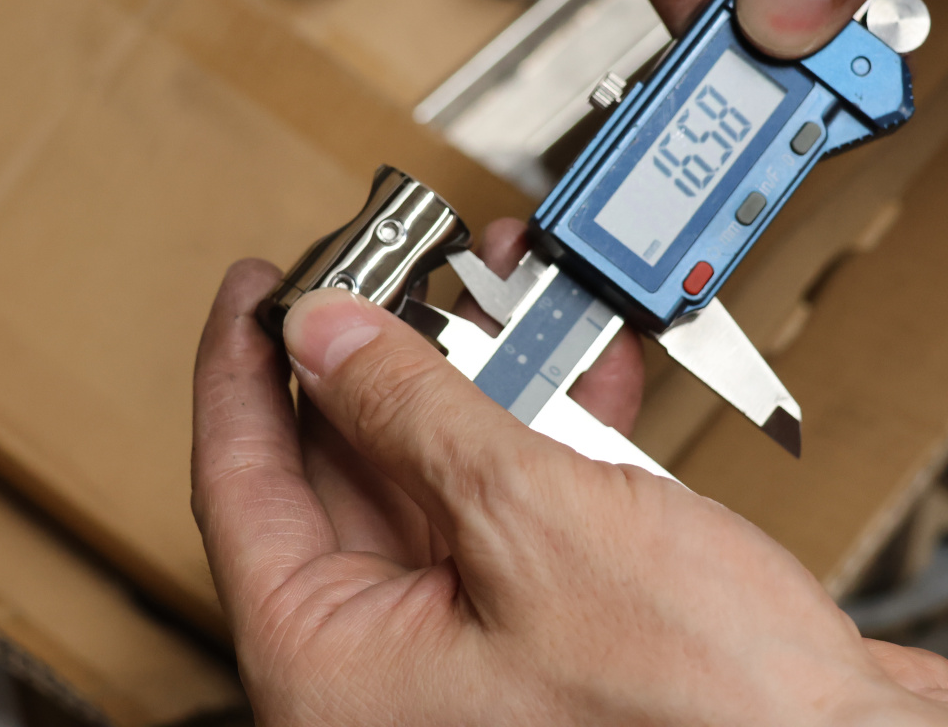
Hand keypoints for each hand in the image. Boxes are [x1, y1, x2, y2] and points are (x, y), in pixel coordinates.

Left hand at [191, 220, 947, 724]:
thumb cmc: (706, 710)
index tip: (254, 288)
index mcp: (338, 670)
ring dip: (480, 379)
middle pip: (348, 473)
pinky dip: (548, 429)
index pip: (242, 488)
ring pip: (445, 479)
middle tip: (401, 266)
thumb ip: (414, 413)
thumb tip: (330, 335)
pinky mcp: (558, 627)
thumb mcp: (532, 521)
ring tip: (501, 284)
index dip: (241, 370)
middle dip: (388, 355)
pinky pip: (522, 507)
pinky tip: (580, 361)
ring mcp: (478, 647)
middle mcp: (393, 667)